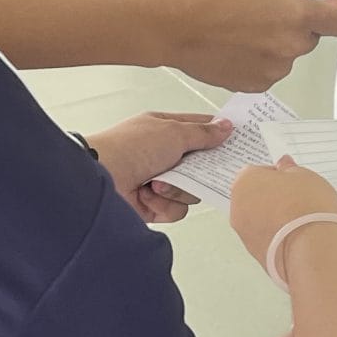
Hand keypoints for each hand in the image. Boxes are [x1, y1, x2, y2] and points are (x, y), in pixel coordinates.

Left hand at [91, 112, 231, 222]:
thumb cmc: (130, 148)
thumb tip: (226, 126)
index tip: (237, 140)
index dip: (218, 134)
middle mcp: (161, 155)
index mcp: (164, 129)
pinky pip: (176, 210)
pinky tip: (147, 194)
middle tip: (193, 169)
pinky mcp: (152, 205)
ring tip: (156, 182)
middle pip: (200, 166)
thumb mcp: (173, 132)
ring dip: (177, 189)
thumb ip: (203, 133)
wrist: (100, 178)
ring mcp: (157, 181)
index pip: (199, 129)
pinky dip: (164, 204)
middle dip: (197, 171)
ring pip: (191, 192)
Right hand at [150, 0, 336, 92]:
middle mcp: (292, 47)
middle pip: (308, 40)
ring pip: (285, 57)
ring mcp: (275, 71)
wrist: (177, 26)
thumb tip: (325, 4)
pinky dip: (256, 62)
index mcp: (297, 16)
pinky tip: (233, 49)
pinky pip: (267, 72)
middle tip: (261, 15)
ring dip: (273, 46)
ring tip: (240, 33)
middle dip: (293, 28)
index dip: (333, 15)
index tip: (325, 9)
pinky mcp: (256, 86)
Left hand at [229, 156, 336, 270]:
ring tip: (300, 220)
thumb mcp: (304, 175)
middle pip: (256, 197)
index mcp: (245, 181)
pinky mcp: (256, 253)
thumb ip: (289, 168)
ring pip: (259, 219)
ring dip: (275, 217)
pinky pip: (266, 238)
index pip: (258, 171)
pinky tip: (297, 235)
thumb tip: (284, 166)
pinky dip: (278, 236)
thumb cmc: (306, 208)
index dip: (278, 175)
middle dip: (274, 197)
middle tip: (298, 199)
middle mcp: (237, 208)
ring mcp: (244, 233)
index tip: (292, 180)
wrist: (312, 249)